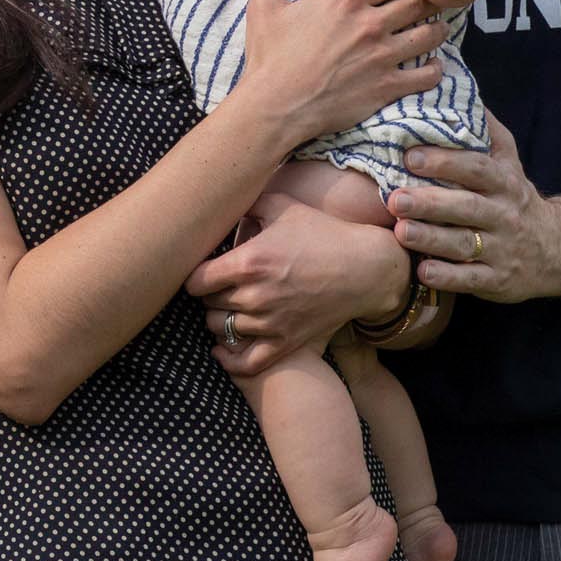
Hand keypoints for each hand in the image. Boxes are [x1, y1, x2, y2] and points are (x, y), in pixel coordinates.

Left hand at [186, 194, 410, 375]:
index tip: (203, 272)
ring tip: (225, 311)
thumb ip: (249, 202)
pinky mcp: (286, 343)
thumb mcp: (283, 207)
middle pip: (207, 306)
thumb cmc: (324, 234)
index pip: (195, 281)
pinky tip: (223, 349)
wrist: (366, 269)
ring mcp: (270, 323)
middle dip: (209, 296)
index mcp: (248, 262)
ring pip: (221, 331)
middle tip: (219, 288)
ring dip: (219, 321)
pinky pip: (246, 363)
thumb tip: (225, 198)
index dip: (195, 276)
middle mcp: (254, 296)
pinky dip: (229, 359)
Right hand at [236, 0, 447, 148]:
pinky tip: (434, 67)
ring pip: (428, 35)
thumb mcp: (264, 7)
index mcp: (346, 0)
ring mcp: (383, 56)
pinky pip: (425, 75)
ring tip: (439, 27)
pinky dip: (434, 70)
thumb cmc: (270, 56)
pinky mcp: (387, 86)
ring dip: (438, 29)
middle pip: (416, 3)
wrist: (276, 105)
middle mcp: (371, 24)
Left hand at [391, 116, 560, 299]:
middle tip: (395, 198)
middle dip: (430, 203)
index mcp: (504, 182)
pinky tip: (422, 271)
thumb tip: (455, 89)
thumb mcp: (508, 161)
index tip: (410, 156)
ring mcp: (502, 250)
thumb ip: (485, 131)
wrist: (557, 249)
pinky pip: (470, 280)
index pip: (476, 169)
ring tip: (400, 232)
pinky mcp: (497, 281)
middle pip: (467, 207)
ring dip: (431, 239)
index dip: (445, 161)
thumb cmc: (515, 197)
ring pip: (464, 244)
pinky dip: (447, 277)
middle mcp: (504, 215)